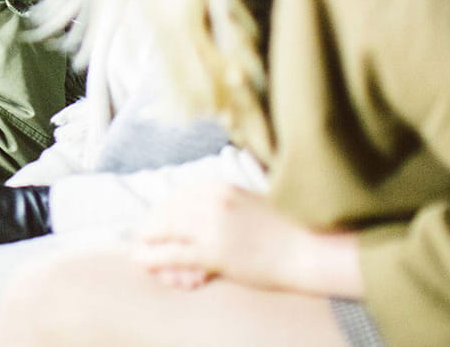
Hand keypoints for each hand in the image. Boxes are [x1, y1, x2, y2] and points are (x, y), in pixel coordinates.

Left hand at [130, 183, 362, 296]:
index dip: (162, 213)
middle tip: (145, 242)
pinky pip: (173, 254)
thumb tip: (189, 219)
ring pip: (163, 231)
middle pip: (165, 211)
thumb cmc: (282, 229)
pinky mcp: (214, 251)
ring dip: (148, 244)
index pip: (176, 196)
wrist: (309, 249)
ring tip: (140, 255)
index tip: (158, 225)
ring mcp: (212, 224)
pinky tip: (143, 262)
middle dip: (152, 228)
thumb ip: (217, 206)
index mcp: (218, 186)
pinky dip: (153, 259)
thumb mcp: (244, 204)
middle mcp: (211, 200)